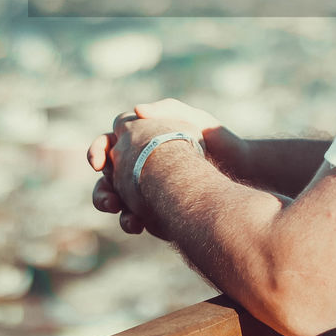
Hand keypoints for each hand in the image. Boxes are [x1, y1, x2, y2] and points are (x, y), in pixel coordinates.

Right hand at [87, 99, 239, 235]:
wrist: (239, 168)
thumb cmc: (215, 137)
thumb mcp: (193, 117)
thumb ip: (166, 109)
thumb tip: (137, 110)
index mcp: (139, 140)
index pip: (107, 144)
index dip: (97, 152)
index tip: (99, 162)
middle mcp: (137, 165)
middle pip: (106, 177)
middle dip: (101, 190)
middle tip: (109, 200)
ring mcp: (143, 189)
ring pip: (114, 200)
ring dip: (109, 206)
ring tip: (119, 212)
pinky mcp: (154, 210)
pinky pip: (133, 218)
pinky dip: (129, 221)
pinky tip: (138, 225)